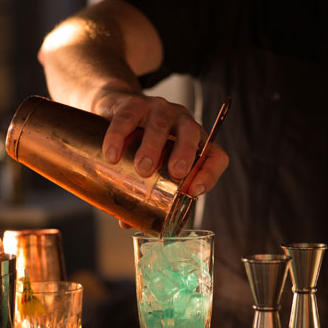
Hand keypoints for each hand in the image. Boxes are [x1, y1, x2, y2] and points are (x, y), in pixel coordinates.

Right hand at [93, 90, 228, 196]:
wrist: (114, 110)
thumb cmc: (138, 143)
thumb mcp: (148, 166)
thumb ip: (142, 193)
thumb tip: (126, 223)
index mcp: (193, 142)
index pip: (215, 156)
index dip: (210, 173)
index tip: (195, 191)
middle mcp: (180, 123)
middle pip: (190, 134)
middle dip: (184, 154)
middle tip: (175, 174)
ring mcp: (157, 110)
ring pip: (160, 124)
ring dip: (153, 146)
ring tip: (142, 169)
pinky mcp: (131, 104)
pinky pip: (127, 118)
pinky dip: (119, 136)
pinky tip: (112, 154)